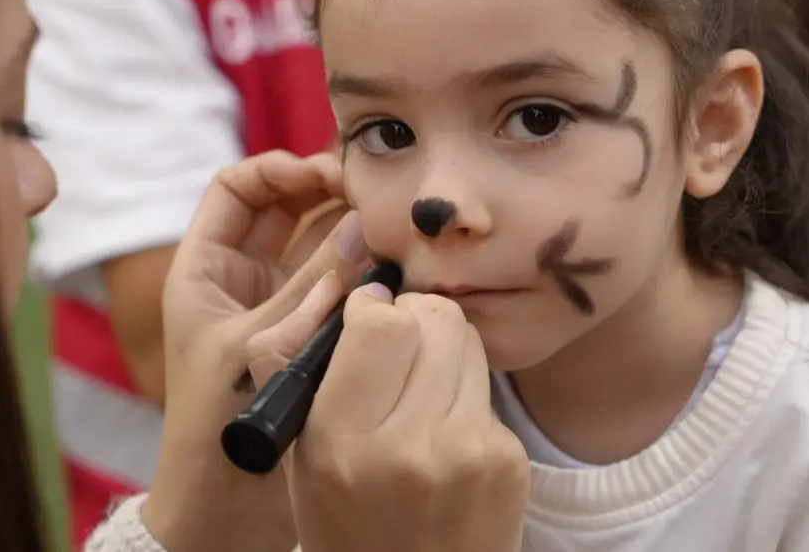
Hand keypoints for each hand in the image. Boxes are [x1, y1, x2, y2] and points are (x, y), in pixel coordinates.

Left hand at [142, 150, 370, 551]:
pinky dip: (367, 269)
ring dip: (354, 229)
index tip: (326, 174)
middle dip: (329, 191)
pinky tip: (397, 265)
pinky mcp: (312, 335)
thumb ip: (313, 285)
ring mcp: (280, 305)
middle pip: (289, 207)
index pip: (238, 187)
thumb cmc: (215, 429)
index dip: (279, 168)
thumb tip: (363, 229)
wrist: (224, 513)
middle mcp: (244, 278)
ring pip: (321, 243)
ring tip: (393, 225)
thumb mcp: (260, 344)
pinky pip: (342, 284)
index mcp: (205, 269)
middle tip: (375, 193)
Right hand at [247, 289, 529, 551]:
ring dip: (444, 353)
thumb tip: (347, 287)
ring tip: (423, 395)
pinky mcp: (508, 463)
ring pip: (468, 343)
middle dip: (415, 318)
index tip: (368, 321)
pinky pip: (489, 390)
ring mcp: (466, 455)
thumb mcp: (301, 454)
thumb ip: (305, 365)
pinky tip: (449, 438)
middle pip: (436, 318)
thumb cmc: (347, 521)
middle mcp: (406, 448)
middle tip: (402, 347)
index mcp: (338, 442)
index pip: (381, 323)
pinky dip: (467, 399)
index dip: (375, 309)